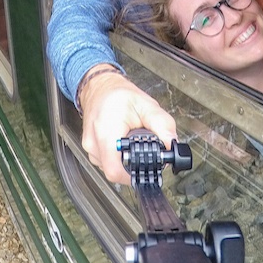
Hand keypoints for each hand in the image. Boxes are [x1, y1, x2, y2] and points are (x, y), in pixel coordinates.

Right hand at [79, 66, 177, 183]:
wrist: (99, 87)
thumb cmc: (119, 95)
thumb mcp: (146, 105)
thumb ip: (162, 124)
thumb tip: (172, 143)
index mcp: (107, 131)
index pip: (115, 170)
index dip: (134, 174)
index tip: (146, 167)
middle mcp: (94, 143)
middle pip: (115, 172)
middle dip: (133, 167)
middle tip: (143, 153)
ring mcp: (90, 148)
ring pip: (110, 169)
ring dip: (124, 162)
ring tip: (131, 144)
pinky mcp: (90, 150)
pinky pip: (106, 163)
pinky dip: (117, 158)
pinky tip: (122, 145)